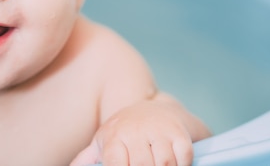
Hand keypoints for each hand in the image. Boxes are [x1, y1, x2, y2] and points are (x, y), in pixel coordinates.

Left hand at [70, 100, 193, 165]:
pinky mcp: (179, 132)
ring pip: (165, 163)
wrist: (152, 109)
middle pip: (142, 165)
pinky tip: (173, 164)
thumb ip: (86, 161)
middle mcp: (135, 130)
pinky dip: (181, 165)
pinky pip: (183, 157)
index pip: (115, 162)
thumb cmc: (123, 134)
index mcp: (113, 137)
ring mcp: (158, 130)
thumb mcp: (102, 144)